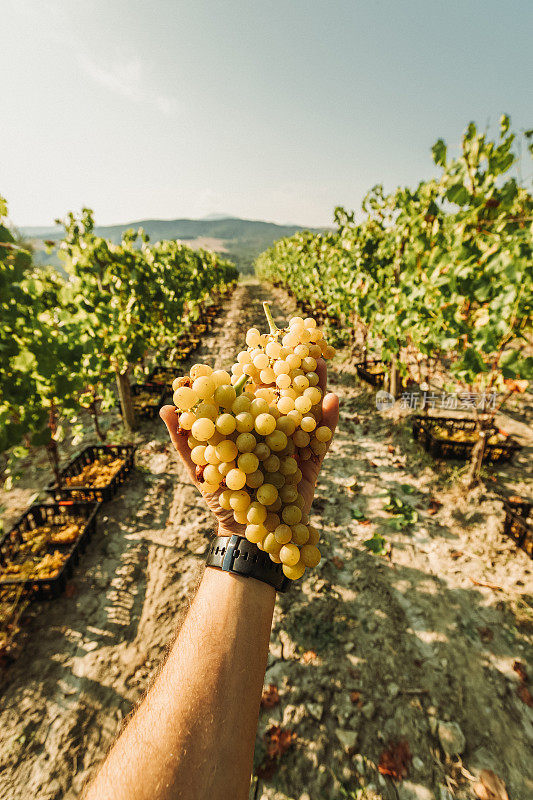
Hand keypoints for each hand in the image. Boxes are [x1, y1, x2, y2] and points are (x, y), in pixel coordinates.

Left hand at [160, 358, 338, 535]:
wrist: (246, 533)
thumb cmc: (221, 498)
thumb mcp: (199, 467)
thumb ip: (185, 438)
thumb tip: (164, 406)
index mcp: (247, 427)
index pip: (254, 393)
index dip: (259, 369)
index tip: (263, 343)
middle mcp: (272, 431)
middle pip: (284, 395)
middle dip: (292, 370)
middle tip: (299, 343)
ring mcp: (293, 444)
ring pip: (306, 410)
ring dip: (314, 386)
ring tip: (320, 362)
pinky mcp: (311, 462)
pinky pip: (323, 438)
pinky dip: (329, 419)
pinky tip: (333, 398)